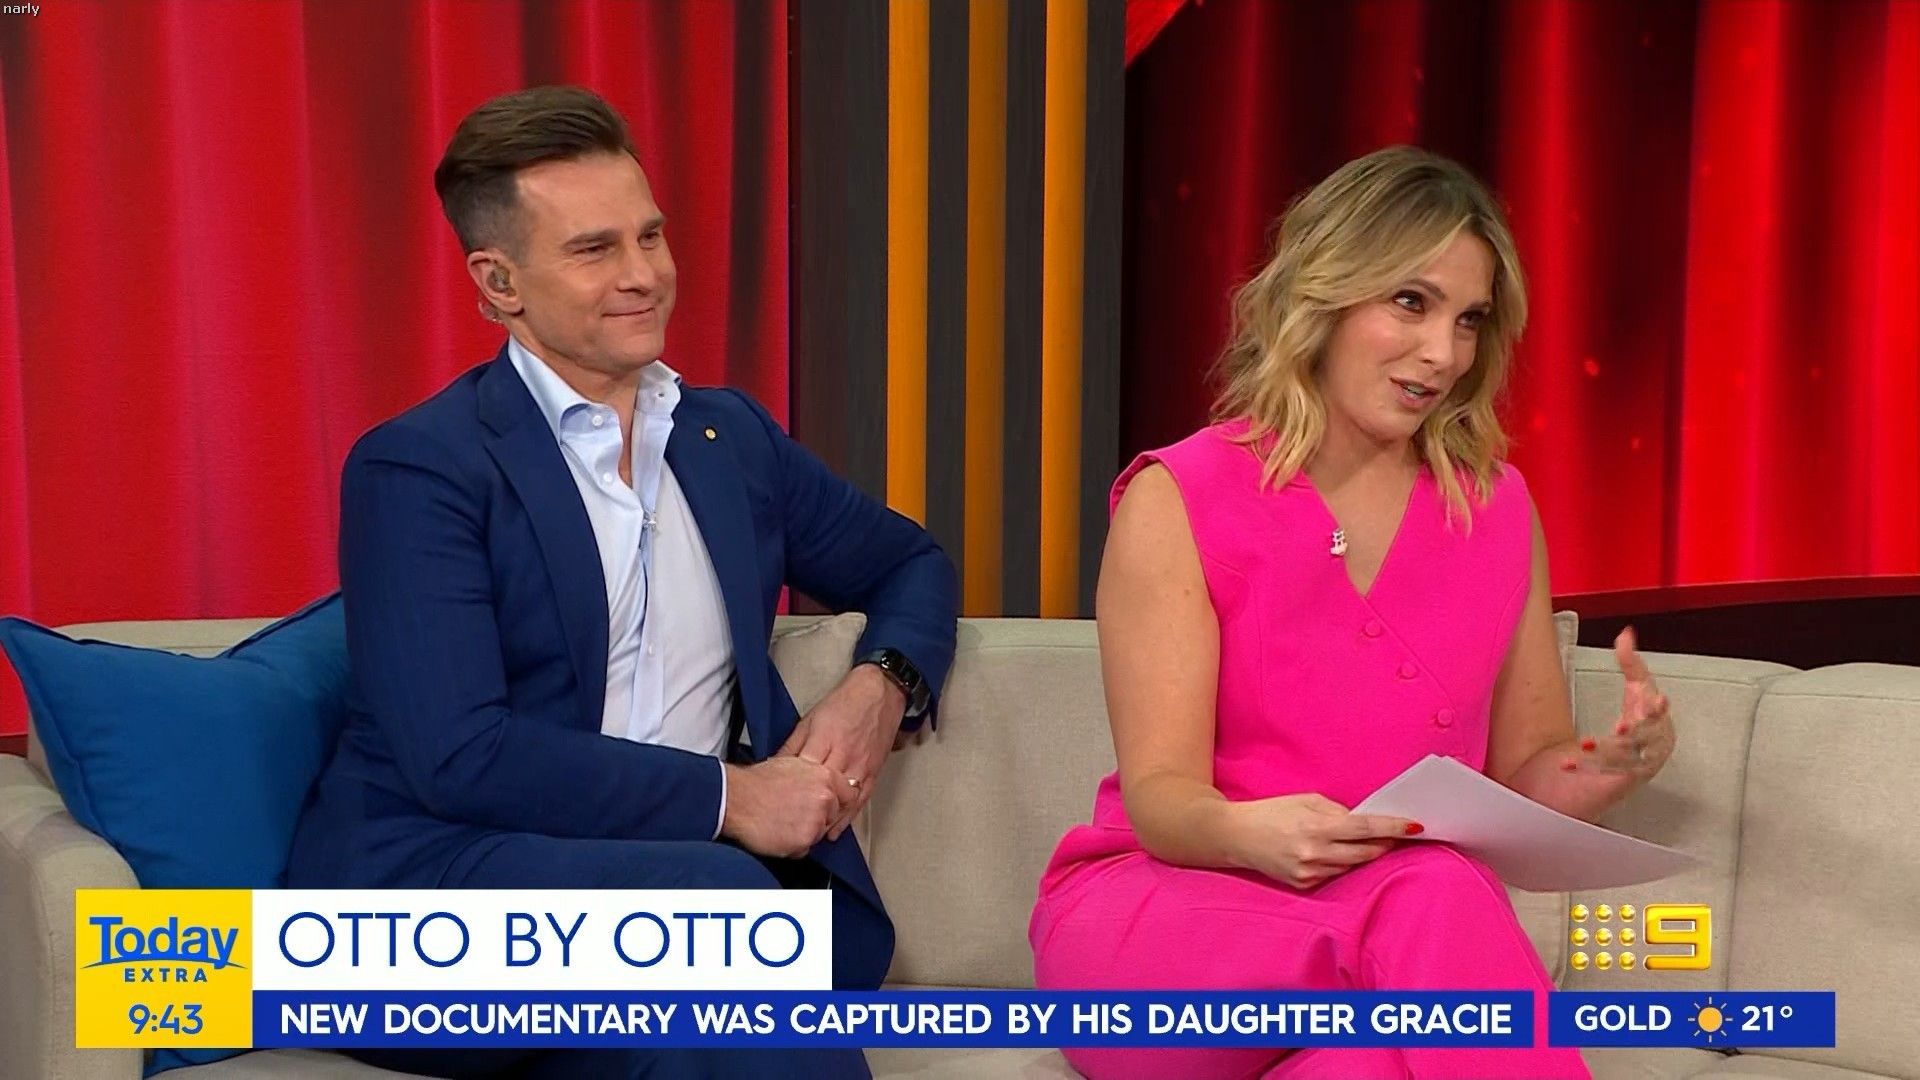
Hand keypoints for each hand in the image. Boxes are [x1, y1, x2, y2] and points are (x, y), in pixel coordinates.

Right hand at [719, 756, 859, 857]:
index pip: (849, 794)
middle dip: (817, 819)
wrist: (737, 798)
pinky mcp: (805, 839)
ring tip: (781, 821)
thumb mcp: (793, 765)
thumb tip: (824, 784)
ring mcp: (817, 820)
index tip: (828, 808)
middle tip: (793, 814)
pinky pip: (804, 849)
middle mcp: (825, 797)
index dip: (837, 802)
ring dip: (803, 833)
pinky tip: (777, 832)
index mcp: (825, 776)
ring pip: (818, 834)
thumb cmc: (757, 782)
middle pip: (833, 816)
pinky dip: (792, 846)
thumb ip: (815, 776)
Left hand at [777, 665, 907, 840]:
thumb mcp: (809, 719)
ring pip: (842, 803)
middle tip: (788, 831)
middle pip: (822, 793)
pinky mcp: (874, 773)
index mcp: (825, 741)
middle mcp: (845, 757)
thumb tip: (774, 766)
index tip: (774, 809)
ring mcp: (861, 768)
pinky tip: (835, 830)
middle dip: (806, 813)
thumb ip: (793, 745)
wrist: (880, 693)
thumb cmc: (844, 702)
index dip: (789, 795)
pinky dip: (847, 818)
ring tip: (809, 838)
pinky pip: (860, 801)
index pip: (803, 776)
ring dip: (826, 822)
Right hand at [1230, 793, 1422, 888]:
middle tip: (1401, 835)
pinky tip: (1338, 853)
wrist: (1235, 836)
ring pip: (1353, 866)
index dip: (1394, 828)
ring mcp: (1310, 873)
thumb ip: (1337, 811)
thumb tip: (1365, 822)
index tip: (1416, 826)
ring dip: (1365, 855)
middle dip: (1386, 844)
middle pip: (1367, 853)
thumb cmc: (1272, 812)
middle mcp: (1315, 854)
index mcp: (1317, 827)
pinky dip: (1342, 864)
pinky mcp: (1304, 885)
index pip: (1366, 829)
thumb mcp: (1305, 799)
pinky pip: (1335, 875)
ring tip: (1369, 842)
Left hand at [1562, 627, 1675, 780]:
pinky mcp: (1620, 779)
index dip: (1658, 707)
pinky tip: (1564, 764)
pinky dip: (1584, 768)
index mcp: (1658, 719)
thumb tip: (1625, 632)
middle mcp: (1652, 743)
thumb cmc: (1639, 716)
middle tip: (1621, 727)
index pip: (1660, 712)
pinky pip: (1602, 774)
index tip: (1656, 701)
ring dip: (1606, 752)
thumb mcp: (1637, 686)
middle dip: (1635, 732)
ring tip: (1585, 744)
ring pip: (1624, 759)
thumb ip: (1631, 661)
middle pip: (1646, 738)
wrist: (1639, 753)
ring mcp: (1637, 764)